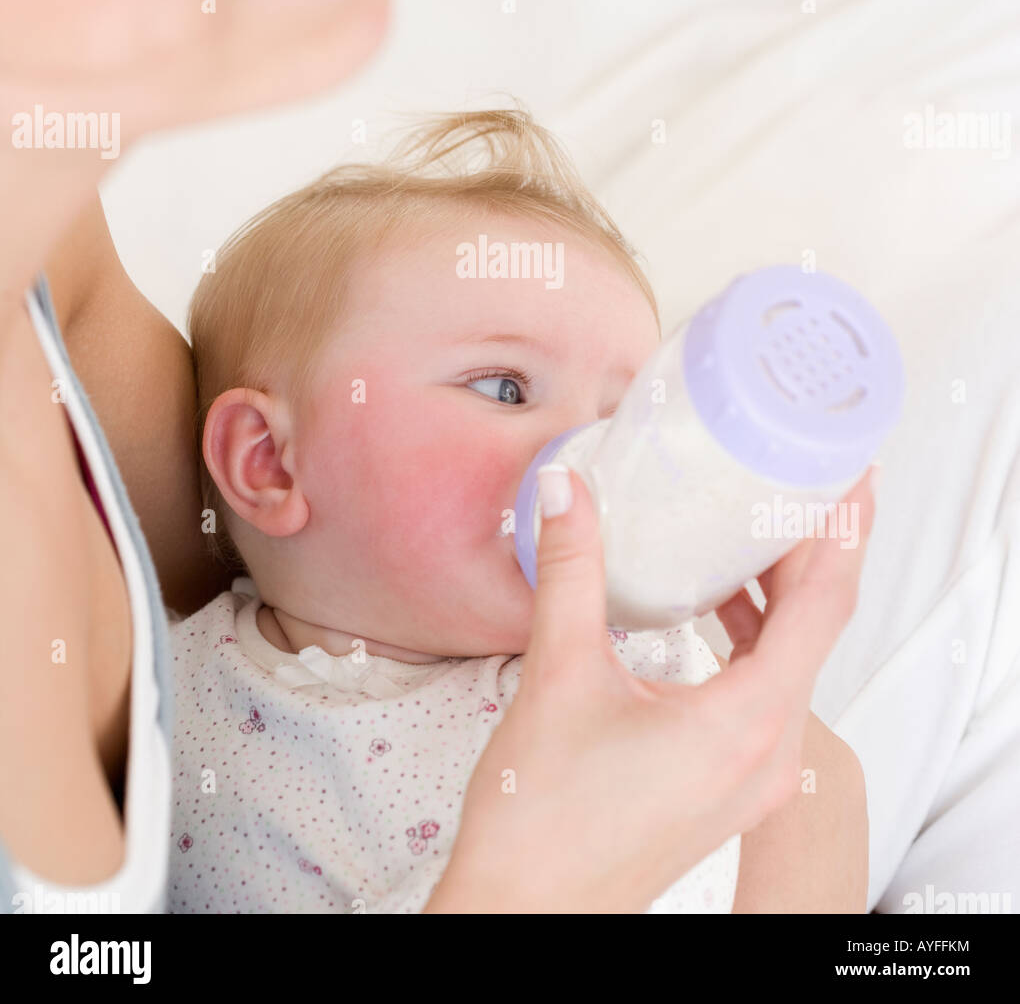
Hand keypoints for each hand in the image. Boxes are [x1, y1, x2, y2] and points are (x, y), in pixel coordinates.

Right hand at [424, 465, 876, 912]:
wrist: (526, 911)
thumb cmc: (543, 820)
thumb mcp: (559, 674)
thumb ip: (572, 569)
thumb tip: (569, 490)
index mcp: (747, 722)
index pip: (824, 605)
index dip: (844, 532)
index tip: (852, 476)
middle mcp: (770, 752)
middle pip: (817, 628)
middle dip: (812, 549)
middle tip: (800, 479)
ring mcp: (756, 775)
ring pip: (794, 662)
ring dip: (782, 594)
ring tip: (758, 527)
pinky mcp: (731, 783)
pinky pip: (768, 692)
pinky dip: (757, 638)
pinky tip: (719, 604)